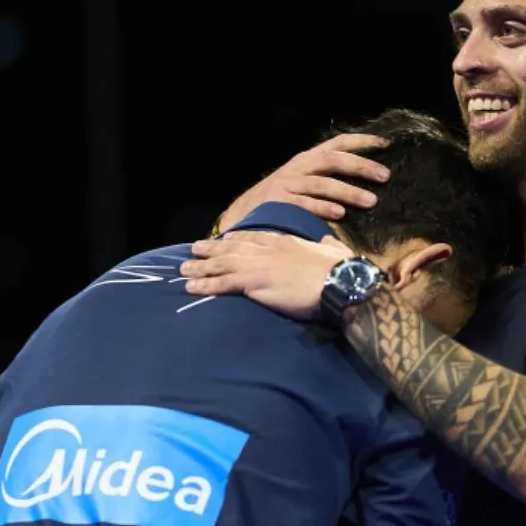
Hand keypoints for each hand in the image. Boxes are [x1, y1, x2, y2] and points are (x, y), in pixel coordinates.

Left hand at [181, 232, 353, 320]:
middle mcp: (268, 250)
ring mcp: (259, 265)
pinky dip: (205, 285)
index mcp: (286, 242)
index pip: (255, 238)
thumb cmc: (342, 270)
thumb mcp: (335, 251)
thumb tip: (329, 242)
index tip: (224, 240)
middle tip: (194, 249)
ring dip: (201, 267)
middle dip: (211, 250)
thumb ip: (328, 246)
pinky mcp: (254, 282)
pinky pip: (223, 284)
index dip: (237, 240)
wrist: (340, 283)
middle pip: (232, 248)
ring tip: (183, 269)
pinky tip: (191, 287)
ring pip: (222, 264)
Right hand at [216, 133, 391, 227]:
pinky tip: (340, 214)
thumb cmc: (282, 201)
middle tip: (385, 176)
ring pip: (322, 183)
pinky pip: (305, 205)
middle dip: (361, 167)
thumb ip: (328, 177)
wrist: (243, 216)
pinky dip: (323, 208)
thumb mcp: (303, 181)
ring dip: (348, 192)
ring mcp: (288, 184)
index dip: (362, 141)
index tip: (386, 144)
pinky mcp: (280, 202)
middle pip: (333, 160)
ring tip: (370, 201)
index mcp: (308, 158)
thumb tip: (367, 182)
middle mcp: (299, 167)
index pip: (338, 143)